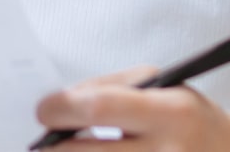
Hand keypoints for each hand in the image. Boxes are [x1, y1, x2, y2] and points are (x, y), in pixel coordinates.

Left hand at [36, 66, 229, 149]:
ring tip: (65, 150)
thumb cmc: (187, 113)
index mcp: (171, 113)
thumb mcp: (158, 83)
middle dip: (55, 147)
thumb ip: (108, 87)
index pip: (101, 109)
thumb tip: (59, 104)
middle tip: (42, 141)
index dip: (63, 109)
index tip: (43, 110)